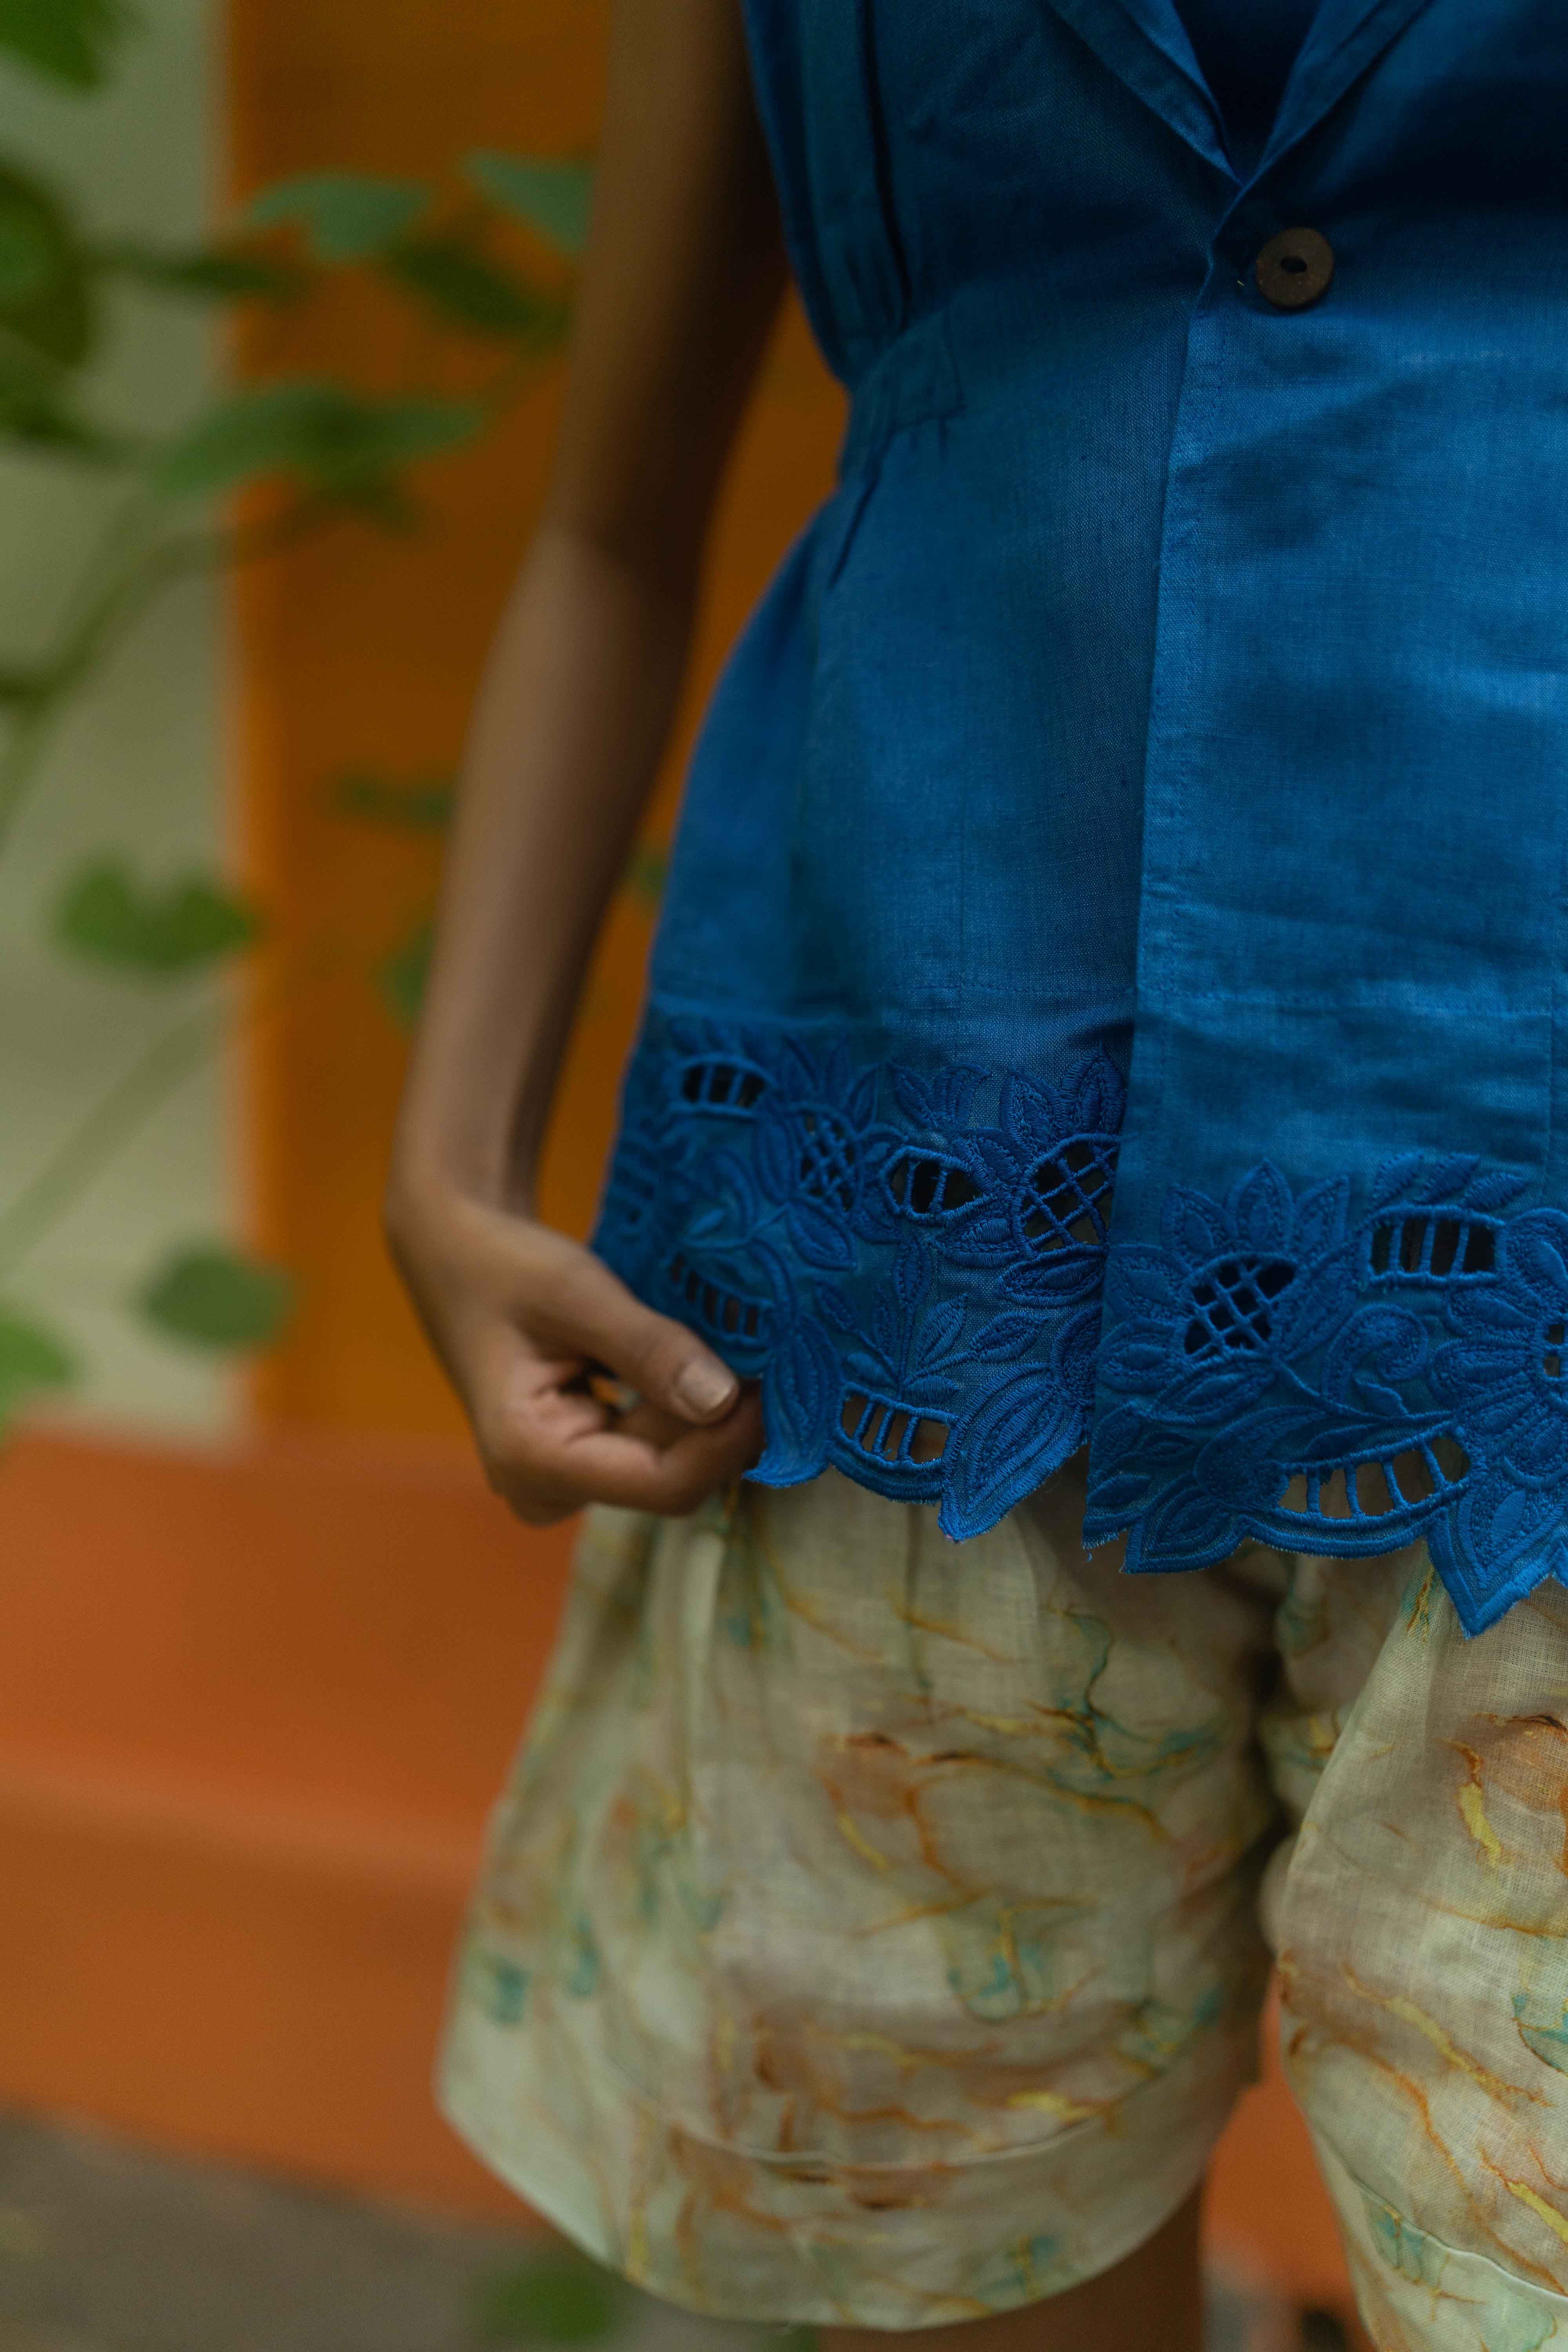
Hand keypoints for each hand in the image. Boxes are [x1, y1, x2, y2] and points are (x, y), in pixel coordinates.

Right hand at [385, 1178, 763, 1524]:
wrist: (457, 1254)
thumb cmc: (504, 1266)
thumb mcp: (576, 1293)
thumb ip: (647, 1348)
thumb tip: (722, 1400)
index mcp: (529, 1456)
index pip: (662, 1483)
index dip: (728, 1442)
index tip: (774, 1386)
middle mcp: (543, 1489)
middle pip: (669, 1478)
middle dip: (720, 1425)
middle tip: (770, 1359)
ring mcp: (560, 1481)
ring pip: (667, 1464)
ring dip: (706, 1414)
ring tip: (741, 1353)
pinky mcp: (580, 1460)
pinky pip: (652, 1447)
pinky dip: (683, 1408)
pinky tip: (704, 1365)